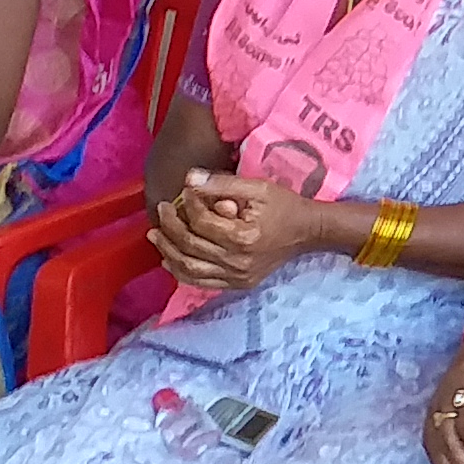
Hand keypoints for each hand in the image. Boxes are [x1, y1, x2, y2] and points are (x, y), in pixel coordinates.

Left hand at [152, 169, 325, 291]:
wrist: (308, 232)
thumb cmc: (284, 206)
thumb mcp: (258, 188)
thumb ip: (223, 183)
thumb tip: (188, 179)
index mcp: (244, 237)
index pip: (202, 223)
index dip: (188, 205)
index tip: (183, 192)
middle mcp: (237, 262)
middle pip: (190, 246)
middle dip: (170, 227)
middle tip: (161, 210)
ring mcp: (236, 277)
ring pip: (189, 269)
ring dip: (167, 251)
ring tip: (156, 235)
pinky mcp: (236, 284)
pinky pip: (200, 282)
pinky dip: (180, 271)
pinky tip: (169, 259)